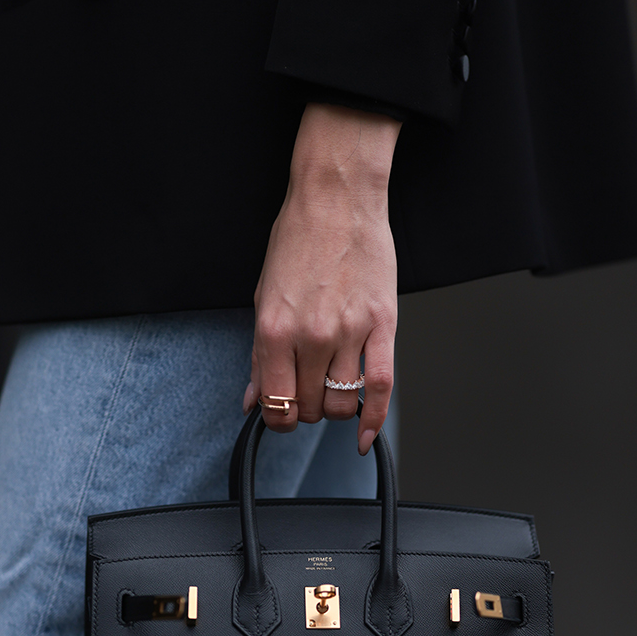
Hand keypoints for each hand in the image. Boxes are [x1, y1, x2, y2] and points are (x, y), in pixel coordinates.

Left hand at [243, 102, 400, 454]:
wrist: (337, 199)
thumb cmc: (298, 240)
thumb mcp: (263, 297)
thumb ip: (259, 355)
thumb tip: (253, 399)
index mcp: (274, 329)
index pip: (274, 403)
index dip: (276, 419)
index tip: (280, 416)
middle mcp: (311, 335)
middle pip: (308, 407)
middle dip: (304, 410)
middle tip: (305, 394)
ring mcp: (349, 332)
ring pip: (340, 403)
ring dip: (333, 410)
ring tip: (331, 393)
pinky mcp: (383, 326)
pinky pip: (380, 388)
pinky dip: (373, 420)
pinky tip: (365, 436)